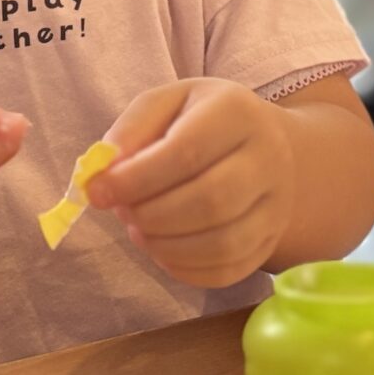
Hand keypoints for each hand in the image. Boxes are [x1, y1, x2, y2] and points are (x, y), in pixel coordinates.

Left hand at [87, 77, 293, 288]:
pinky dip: (186, 269)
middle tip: (122, 213)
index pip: (187, 151)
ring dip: (166, 246)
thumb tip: (104, 171)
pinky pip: (230, 270)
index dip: (136, 179)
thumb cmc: (202, 121)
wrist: (263, 144)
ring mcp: (277, 204)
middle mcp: (268, 157)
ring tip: (140, 231)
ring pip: (224, 243)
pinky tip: (163, 251)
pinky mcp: (271, 240)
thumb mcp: (166, 104)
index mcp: (238, 111)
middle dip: (152, 216)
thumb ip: (131, 129)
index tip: (96, 192)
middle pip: (211, 201)